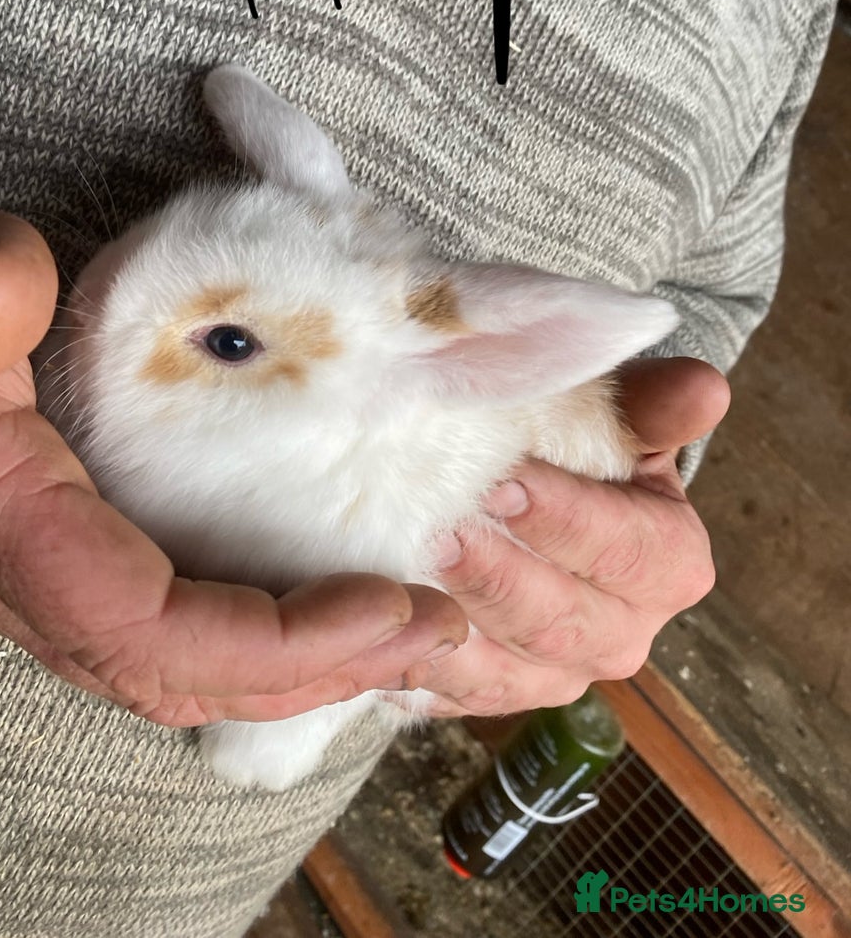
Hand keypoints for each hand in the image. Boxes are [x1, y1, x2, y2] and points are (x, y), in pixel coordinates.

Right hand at [0, 147, 465, 726]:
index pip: (133, 619)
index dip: (267, 639)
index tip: (389, 606)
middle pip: (161, 669)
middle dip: (308, 672)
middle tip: (435, 630)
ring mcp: (9, 562)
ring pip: (154, 661)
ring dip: (283, 664)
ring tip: (399, 629)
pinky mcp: (27, 539)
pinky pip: (141, 620)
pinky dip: (237, 631)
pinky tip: (301, 601)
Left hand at [404, 357, 727, 714]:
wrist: (542, 491)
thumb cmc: (578, 444)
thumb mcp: (616, 414)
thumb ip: (651, 405)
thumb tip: (704, 390)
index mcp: (669, 563)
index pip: (625, 549)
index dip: (566, 519)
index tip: (505, 481)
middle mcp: (622, 633)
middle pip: (562, 623)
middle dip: (499, 578)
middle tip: (441, 535)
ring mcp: (557, 675)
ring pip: (507, 672)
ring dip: (452, 629)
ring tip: (402, 581)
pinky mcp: (496, 694)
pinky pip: (454, 697)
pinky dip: (418, 668)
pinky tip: (383, 634)